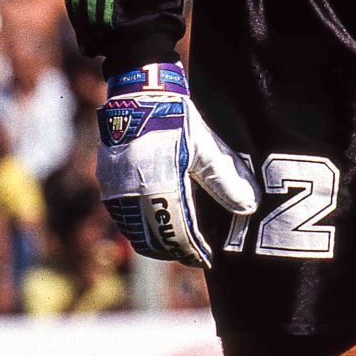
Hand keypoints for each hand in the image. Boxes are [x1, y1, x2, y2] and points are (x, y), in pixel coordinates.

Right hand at [96, 62, 257, 268]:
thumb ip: (226, 180)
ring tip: (177, 246)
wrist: (137, 95)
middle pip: (155, 238)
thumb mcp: (206, 149)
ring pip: (136, 231)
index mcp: (159, 184)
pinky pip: (123, 218)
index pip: (178, 232)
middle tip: (194, 257)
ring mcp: (115, 189)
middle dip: (176, 251)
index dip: (194, 250)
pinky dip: (140, 229)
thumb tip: (248, 207)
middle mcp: (132, 192)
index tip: (207, 259)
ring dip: (157, 243)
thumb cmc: (176, 120)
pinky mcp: (106, 184)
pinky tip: (155, 227)